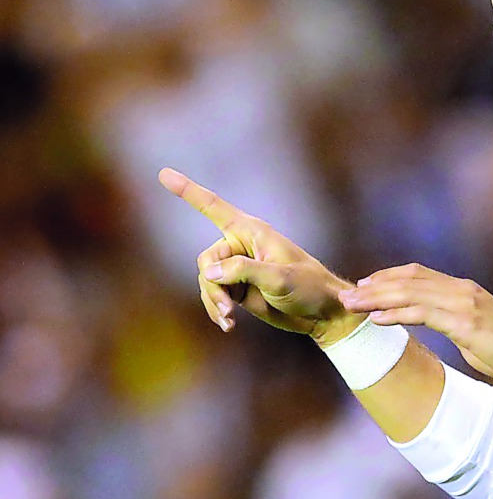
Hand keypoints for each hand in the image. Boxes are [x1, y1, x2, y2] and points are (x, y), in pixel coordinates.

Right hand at [158, 168, 362, 346]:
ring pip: (207, 281)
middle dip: (212, 286)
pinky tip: (228, 325)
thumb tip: (207, 272)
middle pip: (206, 260)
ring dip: (214, 302)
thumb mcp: (279, 278)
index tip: (163, 174)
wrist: (322, 312)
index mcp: (252, 231)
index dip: (188, 191)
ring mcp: (239, 268)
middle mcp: (242, 246)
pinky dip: (217, 310)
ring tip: (229, 321)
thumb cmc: (309, 287)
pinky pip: (214, 296)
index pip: (213, 207)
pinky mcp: (239, 288)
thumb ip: (243, 271)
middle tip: (228, 308)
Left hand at [339, 264, 492, 381]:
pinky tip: (377, 318)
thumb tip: (437, 325)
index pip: (418, 274)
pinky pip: (423, 314)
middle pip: (409, 280)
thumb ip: (454, 322)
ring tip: (352, 305)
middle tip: (346, 295)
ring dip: (377, 299)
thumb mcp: (475, 328)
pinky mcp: (465, 323)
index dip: (389, 277)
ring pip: (411, 294)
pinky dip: (396, 314)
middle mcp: (461, 290)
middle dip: (374, 287)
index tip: (365, 285)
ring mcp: (463, 304)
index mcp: (463, 289)